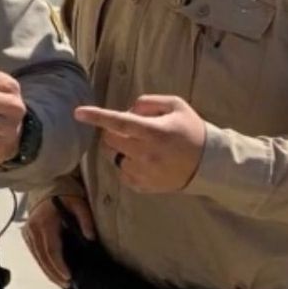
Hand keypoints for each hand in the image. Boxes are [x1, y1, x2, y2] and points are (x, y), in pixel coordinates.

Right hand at [22, 195, 95, 286]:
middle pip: (43, 257)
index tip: (68, 277)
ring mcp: (27, 232)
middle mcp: (33, 229)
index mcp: (45, 223)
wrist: (45, 186)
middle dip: (54, 274)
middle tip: (67, 285)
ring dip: (48, 272)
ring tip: (61, 282)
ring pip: (37, 257)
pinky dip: (43, 264)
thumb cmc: (64, 194)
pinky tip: (51, 272)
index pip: (51, 250)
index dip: (59, 265)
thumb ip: (85, 220)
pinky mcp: (26, 234)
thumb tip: (90, 238)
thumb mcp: (79, 203)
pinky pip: (34, 253)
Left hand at [75, 95, 205, 193]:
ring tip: (141, 146)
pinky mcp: (143, 186)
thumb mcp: (176, 106)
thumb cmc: (191, 130)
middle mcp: (146, 154)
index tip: (78, 112)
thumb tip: (126, 110)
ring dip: (120, 148)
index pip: (119, 122)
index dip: (97, 116)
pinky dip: (126, 164)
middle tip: (130, 129)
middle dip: (112, 131)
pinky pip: (121, 173)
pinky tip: (144, 161)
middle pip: (109, 140)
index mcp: (153, 132)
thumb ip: (148, 102)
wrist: (209, 164)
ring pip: (114, 157)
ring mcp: (143, 172)